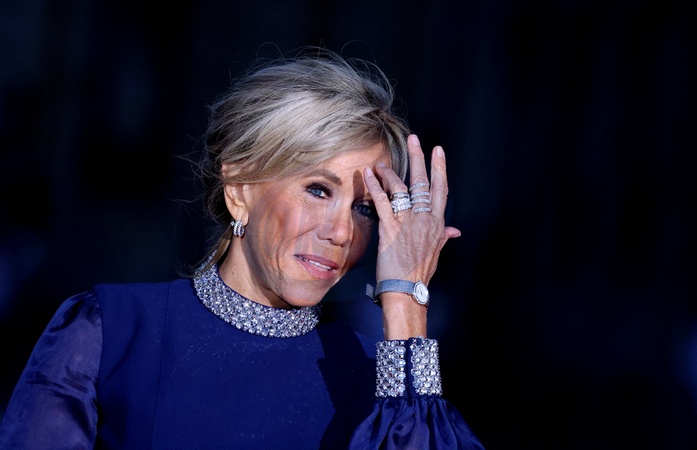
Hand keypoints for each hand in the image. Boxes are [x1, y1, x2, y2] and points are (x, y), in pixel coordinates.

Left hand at [363, 134, 460, 338]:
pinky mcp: (390, 228)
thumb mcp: (436, 253)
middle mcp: (425, 219)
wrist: (406, 290)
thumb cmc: (419, 274)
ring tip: (381, 162)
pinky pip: (382, 201)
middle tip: (414, 139)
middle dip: (418, 158)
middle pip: (423, 182)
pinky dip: (374, 186)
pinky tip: (368, 173)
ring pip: (401, 189)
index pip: (440, 190)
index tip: (438, 151)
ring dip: (390, 172)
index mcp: (437, 224)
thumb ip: (443, 237)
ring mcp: (408, 223)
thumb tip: (454, 230)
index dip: (439, 169)